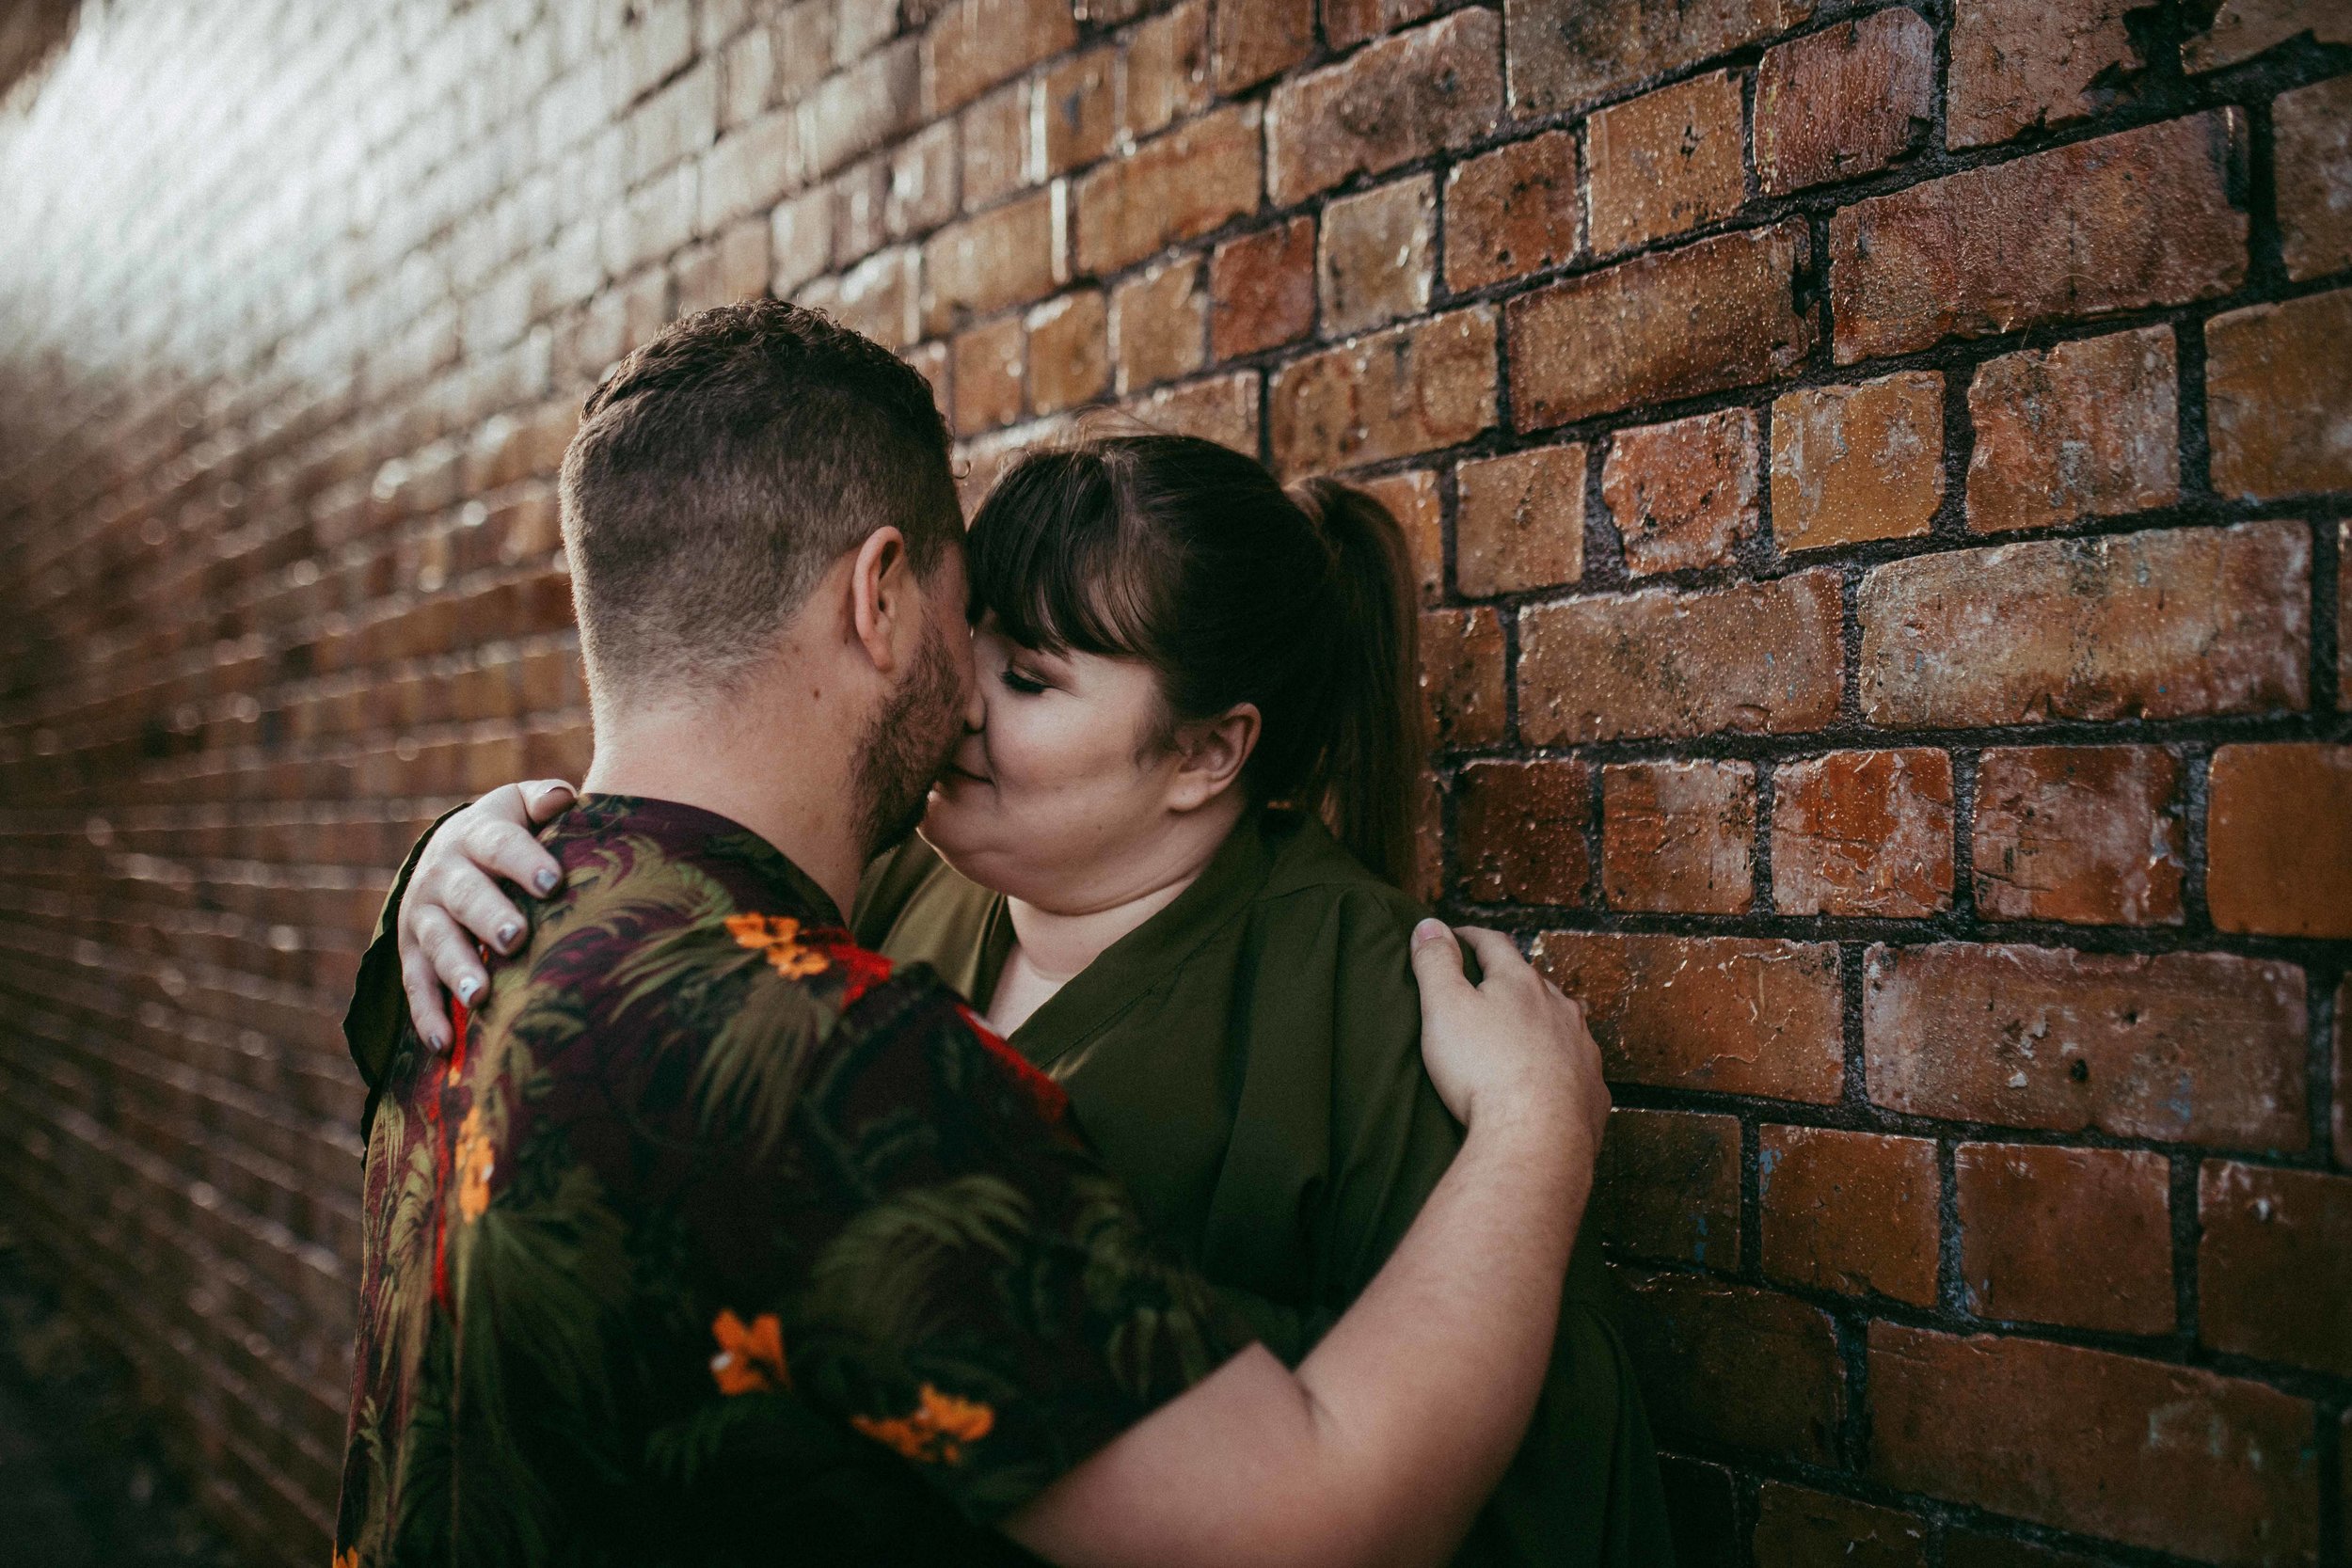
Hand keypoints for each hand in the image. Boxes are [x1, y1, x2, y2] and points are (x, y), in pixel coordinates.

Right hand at [398, 780, 576, 1049]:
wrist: (450, 852)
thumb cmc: (507, 833)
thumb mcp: (518, 808)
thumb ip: (542, 800)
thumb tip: (562, 798)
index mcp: (476, 836)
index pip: (500, 845)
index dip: (525, 861)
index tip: (554, 882)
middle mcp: (442, 875)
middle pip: (465, 896)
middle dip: (489, 917)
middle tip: (516, 938)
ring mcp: (423, 916)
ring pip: (437, 943)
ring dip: (457, 969)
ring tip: (480, 996)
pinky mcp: (411, 954)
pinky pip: (415, 986)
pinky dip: (427, 1016)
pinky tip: (444, 1045)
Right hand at [1408, 921, 1607, 1155]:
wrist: (1535, 1138)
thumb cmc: (1483, 1071)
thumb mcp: (1444, 1007)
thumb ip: (1435, 963)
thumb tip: (1429, 925)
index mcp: (1521, 983)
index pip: (1494, 944)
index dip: (1471, 938)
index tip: (1455, 938)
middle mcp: (1560, 1008)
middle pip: (1533, 982)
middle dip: (1510, 980)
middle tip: (1487, 986)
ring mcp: (1582, 1048)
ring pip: (1562, 1022)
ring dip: (1541, 1020)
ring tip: (1522, 1029)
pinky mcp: (1592, 1089)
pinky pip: (1576, 1067)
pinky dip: (1560, 1065)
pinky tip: (1549, 1079)